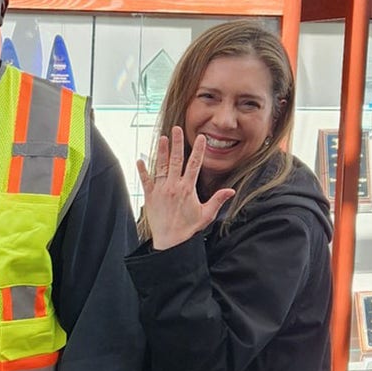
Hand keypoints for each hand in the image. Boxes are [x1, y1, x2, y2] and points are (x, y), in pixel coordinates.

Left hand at [136, 127, 235, 249]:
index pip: (194, 165)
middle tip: (176, 129)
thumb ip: (217, 200)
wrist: (170, 241)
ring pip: (161, 167)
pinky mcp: (150, 196)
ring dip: (161, 152)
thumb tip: (231, 191)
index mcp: (188, 189)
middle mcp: (173, 187)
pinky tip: (140, 159)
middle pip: (176, 160)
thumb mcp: (207, 215)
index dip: (198, 150)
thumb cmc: (189, 229)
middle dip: (177, 143)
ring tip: (162, 138)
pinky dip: (142, 170)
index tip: (200, 138)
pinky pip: (145, 181)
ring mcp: (160, 190)